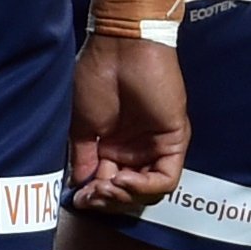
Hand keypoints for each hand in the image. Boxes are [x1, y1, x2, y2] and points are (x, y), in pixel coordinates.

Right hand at [67, 36, 188, 214]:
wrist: (119, 50)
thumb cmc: (95, 77)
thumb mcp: (81, 126)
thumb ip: (83, 158)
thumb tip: (79, 186)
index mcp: (111, 145)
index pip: (106, 184)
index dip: (92, 196)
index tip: (77, 198)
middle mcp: (134, 149)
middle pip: (127, 193)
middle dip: (107, 200)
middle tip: (91, 194)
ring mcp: (154, 146)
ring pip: (147, 192)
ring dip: (125, 196)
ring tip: (107, 186)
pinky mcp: (173, 142)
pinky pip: (165, 179)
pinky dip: (144, 187)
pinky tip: (124, 179)